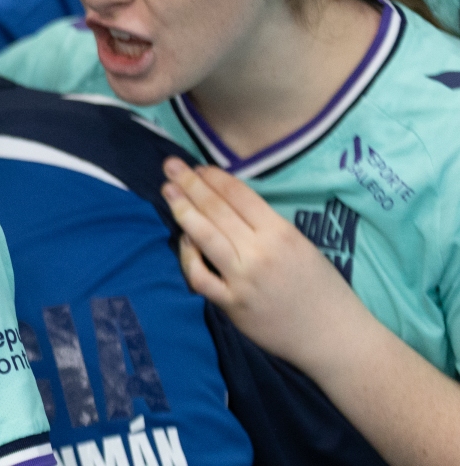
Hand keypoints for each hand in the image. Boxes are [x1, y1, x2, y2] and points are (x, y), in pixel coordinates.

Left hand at [162, 158, 369, 369]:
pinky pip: (199, 275)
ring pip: (204, 236)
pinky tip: (184, 242)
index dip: (214, 177)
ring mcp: (244, 279)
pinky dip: (187, 256)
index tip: (197, 166)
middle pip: (217, 210)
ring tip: (168, 191)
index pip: (239, 195)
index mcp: (282, 233)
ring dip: (182, 210)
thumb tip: (227, 202)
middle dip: (190, 183)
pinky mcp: (232, 305)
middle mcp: (260, 252)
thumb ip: (266, 226)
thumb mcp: (301, 245)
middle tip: (171, 166)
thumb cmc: (321, 288)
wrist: (335, 337)